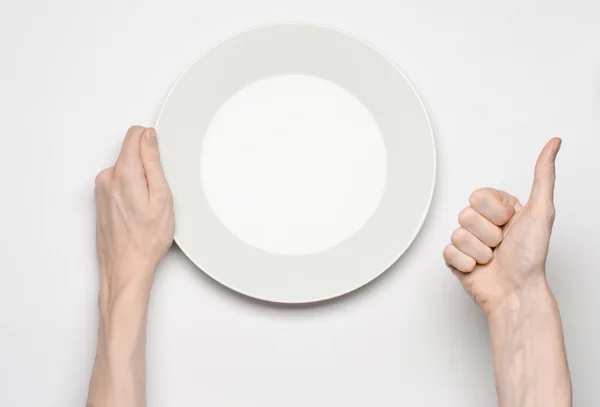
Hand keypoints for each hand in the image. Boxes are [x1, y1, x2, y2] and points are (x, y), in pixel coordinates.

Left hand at [95, 126, 173, 299]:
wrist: (126, 267)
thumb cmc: (146, 240)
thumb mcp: (161, 197)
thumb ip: (152, 162)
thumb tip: (148, 137)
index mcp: (123, 174)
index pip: (134, 135)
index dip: (151, 142)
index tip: (159, 159)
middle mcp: (107, 178)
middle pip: (130, 153)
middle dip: (146, 166)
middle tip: (156, 193)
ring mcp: (101, 190)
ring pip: (125, 169)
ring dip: (139, 180)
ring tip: (148, 206)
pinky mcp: (101, 200)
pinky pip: (119, 183)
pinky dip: (131, 191)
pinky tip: (139, 211)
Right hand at [443, 138, 560, 314]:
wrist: (517, 293)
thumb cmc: (531, 257)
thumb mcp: (541, 211)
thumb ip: (543, 175)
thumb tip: (553, 144)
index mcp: (499, 209)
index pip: (478, 196)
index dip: (495, 213)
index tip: (510, 224)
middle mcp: (483, 223)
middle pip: (465, 214)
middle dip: (488, 234)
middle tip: (501, 245)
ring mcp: (468, 242)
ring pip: (458, 234)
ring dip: (480, 251)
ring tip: (493, 259)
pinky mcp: (455, 260)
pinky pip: (448, 252)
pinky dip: (465, 263)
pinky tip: (479, 268)